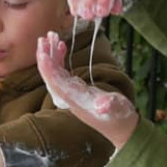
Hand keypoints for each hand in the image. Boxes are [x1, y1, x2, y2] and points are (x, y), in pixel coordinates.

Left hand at [37, 31, 138, 149]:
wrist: (123, 130)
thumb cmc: (121, 119)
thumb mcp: (118, 110)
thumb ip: (109, 106)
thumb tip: (102, 104)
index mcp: (75, 101)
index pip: (56, 83)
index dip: (48, 68)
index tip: (43, 52)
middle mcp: (69, 97)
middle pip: (51, 77)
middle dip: (45, 57)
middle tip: (43, 38)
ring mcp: (71, 94)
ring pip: (55, 73)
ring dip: (51, 55)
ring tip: (50, 37)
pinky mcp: (76, 90)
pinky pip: (62, 73)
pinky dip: (60, 59)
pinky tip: (60, 47)